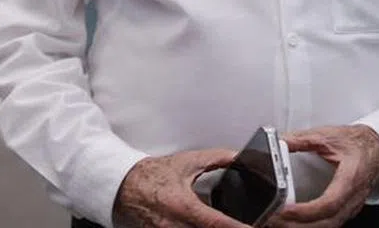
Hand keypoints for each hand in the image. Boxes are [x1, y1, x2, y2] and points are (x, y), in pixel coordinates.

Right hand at [113, 148, 247, 227]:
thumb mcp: (188, 162)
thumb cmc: (153, 175)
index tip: (252, 227)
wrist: (127, 186)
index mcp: (183, 205)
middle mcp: (175, 225)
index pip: (216, 222)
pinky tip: (209, 225)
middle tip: (247, 223)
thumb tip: (238, 157)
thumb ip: (216, 159)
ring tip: (230, 222)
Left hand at [271, 125, 378, 227]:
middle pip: (326, 222)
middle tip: (273, 219)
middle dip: (297, 225)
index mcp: (350, 177)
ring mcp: (351, 207)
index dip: (306, 211)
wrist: (376, 148)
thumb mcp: (327, 136)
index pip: (329, 203)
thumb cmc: (356, 143)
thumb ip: (301, 139)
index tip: (285, 210)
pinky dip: (310, 226)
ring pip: (328, 227)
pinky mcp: (346, 210)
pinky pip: (329, 224)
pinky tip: (295, 222)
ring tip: (279, 222)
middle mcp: (353, 197)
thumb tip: (279, 141)